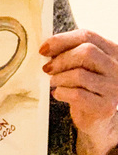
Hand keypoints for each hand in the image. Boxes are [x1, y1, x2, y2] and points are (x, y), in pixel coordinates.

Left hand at [41, 29, 117, 154]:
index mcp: (112, 51)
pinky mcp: (106, 106)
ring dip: (59, 78)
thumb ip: (70, 52)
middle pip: (86, 52)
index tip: (43, 49)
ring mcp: (114, 88)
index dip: (61, 40)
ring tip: (54, 82)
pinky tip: (59, 94)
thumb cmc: (86, 86)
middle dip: (60, 59)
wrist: (98, 118)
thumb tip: (46, 48)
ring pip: (80, 74)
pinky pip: (77, 94)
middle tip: (47, 68)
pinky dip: (62, 92)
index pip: (87, 35)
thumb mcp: (81, 65)